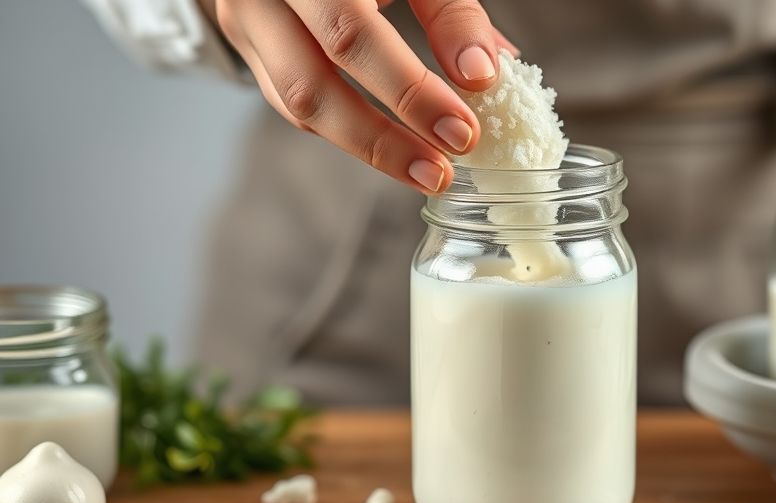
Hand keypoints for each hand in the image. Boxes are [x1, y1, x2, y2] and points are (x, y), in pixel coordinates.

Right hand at [201, 0, 515, 193]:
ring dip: (366, 146)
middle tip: (441, 170)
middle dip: (384, 136)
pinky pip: (292, 102)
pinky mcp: (248, 45)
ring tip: (425, 172)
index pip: (353, 32)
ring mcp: (248, 21)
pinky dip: (344, 129)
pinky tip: (390, 147)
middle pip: (315, 80)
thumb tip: (484, 76)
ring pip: (298, 102)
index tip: (463, 130)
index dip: (409, 88)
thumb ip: (450, 13)